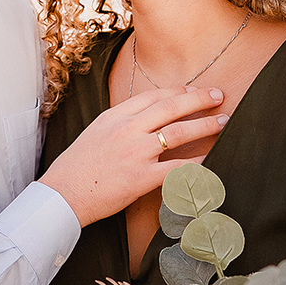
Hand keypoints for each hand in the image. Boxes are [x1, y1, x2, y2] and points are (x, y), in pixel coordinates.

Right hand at [40, 86, 227, 228]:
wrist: (62, 194)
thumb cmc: (76, 168)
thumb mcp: (95, 133)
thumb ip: (119, 123)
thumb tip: (143, 119)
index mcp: (115, 116)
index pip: (153, 96)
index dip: (178, 91)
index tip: (193, 90)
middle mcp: (127, 129)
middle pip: (171, 107)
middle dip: (199, 99)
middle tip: (218, 95)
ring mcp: (136, 153)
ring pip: (179, 132)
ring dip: (205, 125)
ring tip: (222, 121)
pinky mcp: (142, 178)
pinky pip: (179, 168)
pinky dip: (199, 163)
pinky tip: (212, 159)